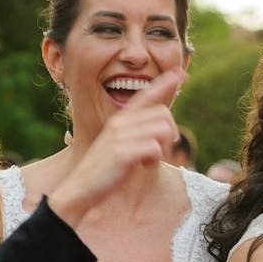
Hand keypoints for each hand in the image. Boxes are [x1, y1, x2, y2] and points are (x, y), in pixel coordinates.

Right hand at [48, 68, 185, 223]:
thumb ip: (139, 134)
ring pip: (163, 129)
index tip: (181, 72)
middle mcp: (120, 123)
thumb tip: (165, 128)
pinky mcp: (122, 152)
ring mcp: (119, 136)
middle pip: (163, 113)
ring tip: (149, 160)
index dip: (165, 83)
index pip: (146, 95)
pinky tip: (144, 167)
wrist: (81, 189)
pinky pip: (155, 147)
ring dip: (163, 149)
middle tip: (161, 151)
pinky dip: (155, 159)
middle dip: (170, 133)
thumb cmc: (105, 170)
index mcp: (120, 119)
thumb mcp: (120, 145)